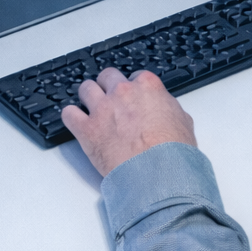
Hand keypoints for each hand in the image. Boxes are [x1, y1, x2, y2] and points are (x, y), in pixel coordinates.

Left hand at [61, 67, 196, 176]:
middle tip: (109, 100)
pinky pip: (69, 114)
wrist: (158, 173)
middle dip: (107, 87)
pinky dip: (71, 117)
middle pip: (107, 77)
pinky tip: (76, 122)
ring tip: (89, 108)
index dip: (132, 89)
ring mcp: (103, 108)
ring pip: (85, 89)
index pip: (134, 77)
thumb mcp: (183, 121)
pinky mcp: (87, 129)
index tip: (130, 98)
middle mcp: (122, 92)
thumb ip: (168, 109)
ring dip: (87, 97)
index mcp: (147, 86)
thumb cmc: (172, 152)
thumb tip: (165, 112)